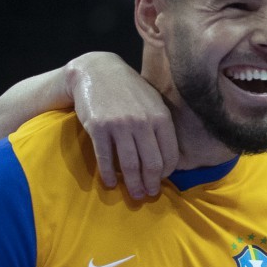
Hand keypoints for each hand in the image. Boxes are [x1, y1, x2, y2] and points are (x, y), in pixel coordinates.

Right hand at [66, 52, 178, 200]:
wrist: (97, 71)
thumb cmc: (129, 89)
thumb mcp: (153, 101)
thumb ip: (161, 126)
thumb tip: (167, 160)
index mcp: (160, 116)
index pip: (170, 155)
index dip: (166, 173)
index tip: (161, 181)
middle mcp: (142, 121)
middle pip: (152, 164)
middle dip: (151, 184)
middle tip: (149, 195)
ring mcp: (120, 124)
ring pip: (130, 165)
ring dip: (133, 185)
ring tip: (135, 194)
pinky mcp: (98, 127)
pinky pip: (106, 158)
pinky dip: (108, 175)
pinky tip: (111, 183)